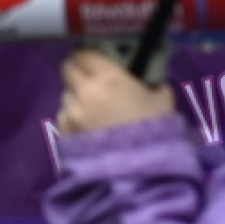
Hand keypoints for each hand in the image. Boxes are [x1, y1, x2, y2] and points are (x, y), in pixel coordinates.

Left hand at [57, 49, 173, 134]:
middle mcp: (84, 91)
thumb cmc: (154, 130)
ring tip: (93, 110)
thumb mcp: (161, 98)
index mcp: (107, 77)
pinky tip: (88, 127)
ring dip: (76, 97)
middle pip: (68, 69)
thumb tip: (145, 74)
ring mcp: (71, 114)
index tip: (95, 62)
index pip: (83, 54)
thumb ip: (149, 80)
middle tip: (91, 81)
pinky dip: (72, 118)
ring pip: (65, 95)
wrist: (142, 170)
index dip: (88, 56)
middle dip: (78, 72)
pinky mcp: (65, 134)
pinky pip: (63, 117)